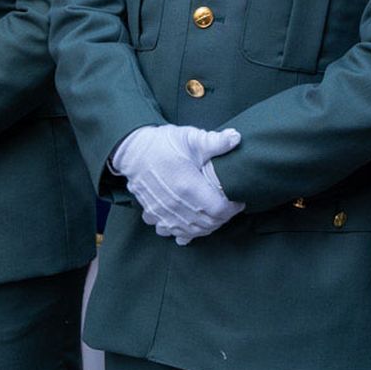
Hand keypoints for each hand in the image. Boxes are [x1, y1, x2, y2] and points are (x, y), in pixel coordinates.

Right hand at [111, 125, 243, 244]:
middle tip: (228, 206)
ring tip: (213, 215)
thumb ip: (215, 141)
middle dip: (222, 217)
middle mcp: (176, 204)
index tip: (238, 200)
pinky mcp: (154, 215)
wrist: (132, 151)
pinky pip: (172, 232)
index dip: (233, 208)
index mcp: (188, 186)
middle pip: (208, 223)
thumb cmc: (163, 143)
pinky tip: (191, 224)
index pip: (219, 210)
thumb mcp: (190, 138)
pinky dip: (184, 232)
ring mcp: (163, 212)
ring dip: (206, 227)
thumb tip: (236, 137)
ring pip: (192, 231)